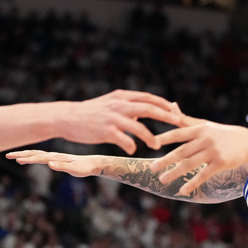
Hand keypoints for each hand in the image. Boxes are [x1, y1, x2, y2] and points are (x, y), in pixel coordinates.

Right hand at [6, 150, 99, 176]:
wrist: (91, 163)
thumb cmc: (83, 168)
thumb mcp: (74, 170)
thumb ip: (61, 166)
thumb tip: (49, 164)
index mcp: (55, 157)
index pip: (38, 158)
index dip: (26, 158)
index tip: (15, 159)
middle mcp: (52, 155)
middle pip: (33, 153)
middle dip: (20, 154)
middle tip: (7, 155)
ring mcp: (53, 156)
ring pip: (35, 153)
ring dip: (24, 154)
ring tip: (13, 156)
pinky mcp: (55, 158)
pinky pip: (40, 155)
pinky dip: (31, 155)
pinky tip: (28, 158)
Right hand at [63, 91, 181, 153]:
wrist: (68, 117)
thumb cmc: (92, 113)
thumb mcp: (111, 103)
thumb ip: (129, 105)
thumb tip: (149, 109)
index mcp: (122, 96)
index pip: (149, 98)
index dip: (165, 105)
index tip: (177, 113)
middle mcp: (120, 105)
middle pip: (149, 108)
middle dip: (167, 117)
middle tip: (179, 125)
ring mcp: (113, 118)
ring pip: (139, 127)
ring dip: (151, 137)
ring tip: (156, 146)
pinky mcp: (106, 131)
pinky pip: (125, 141)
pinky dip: (132, 147)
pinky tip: (133, 151)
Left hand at [150, 121, 247, 196]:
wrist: (247, 142)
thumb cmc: (221, 134)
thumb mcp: (204, 124)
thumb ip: (185, 119)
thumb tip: (171, 106)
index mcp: (199, 129)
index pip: (179, 133)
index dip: (165, 138)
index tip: (152, 142)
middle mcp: (205, 139)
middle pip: (182, 151)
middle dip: (165, 160)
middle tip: (151, 168)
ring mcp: (213, 151)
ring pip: (190, 164)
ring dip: (175, 173)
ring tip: (162, 180)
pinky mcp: (221, 162)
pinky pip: (203, 174)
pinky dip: (192, 183)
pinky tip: (182, 190)